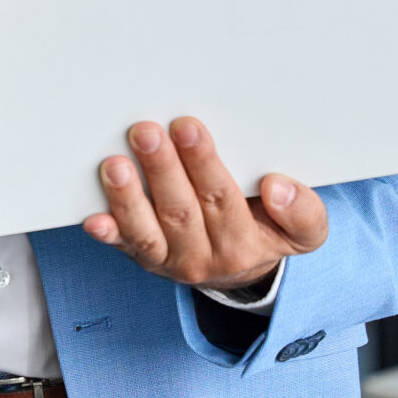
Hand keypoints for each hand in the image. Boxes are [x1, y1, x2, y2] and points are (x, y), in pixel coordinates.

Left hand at [82, 116, 328, 292]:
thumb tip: (278, 187)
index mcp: (245, 244)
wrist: (241, 270)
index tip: (188, 127)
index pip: (223, 199)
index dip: (204, 164)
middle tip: (146, 131)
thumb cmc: (267, 231)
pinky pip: (125, 248)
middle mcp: (206, 256)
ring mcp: (171, 260)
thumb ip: (303, 212)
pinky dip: (108, 233)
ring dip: (128, 198)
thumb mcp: (302, 231)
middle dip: (162, 168)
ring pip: (148, 231)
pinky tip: (93, 218)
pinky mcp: (145, 259)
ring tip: (115, 165)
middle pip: (181, 210)